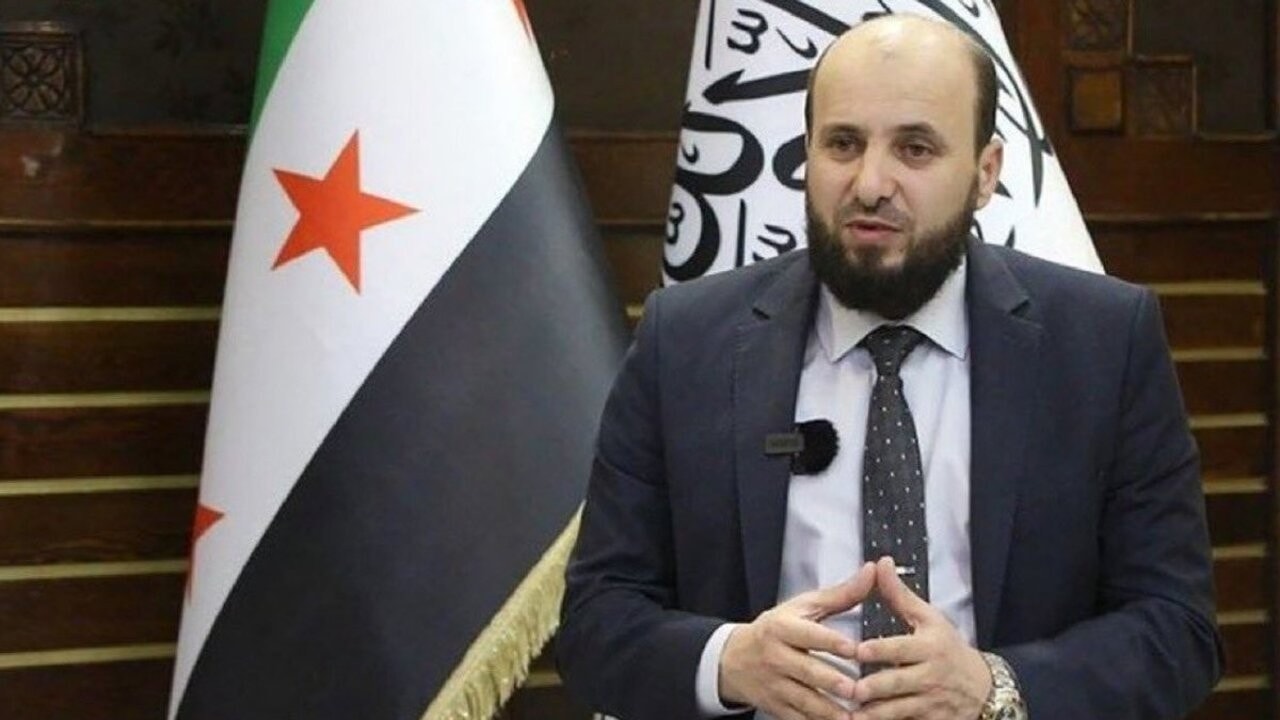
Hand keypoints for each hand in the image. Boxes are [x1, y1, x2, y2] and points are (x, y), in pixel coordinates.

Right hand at [719, 562, 876, 719]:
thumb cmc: (776, 629)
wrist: (734, 660)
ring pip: (803, 700)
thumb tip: (872, 572)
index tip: (853, 648)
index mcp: (782, 628)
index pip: (808, 635)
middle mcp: (776, 657)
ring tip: (851, 717)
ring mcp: (774, 685)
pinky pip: (797, 719)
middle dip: (831, 681)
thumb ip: (841, 594)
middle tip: (856, 689)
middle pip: (806, 670)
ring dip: (827, 710)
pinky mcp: (776, 707)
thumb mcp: (802, 607)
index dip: (831, 642)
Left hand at [851, 557, 990, 719]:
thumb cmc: (947, 648)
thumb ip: (899, 595)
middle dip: (876, 687)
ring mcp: (930, 702)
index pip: (902, 648)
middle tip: (852, 688)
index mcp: (929, 647)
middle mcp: (930, 675)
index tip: (859, 650)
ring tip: (852, 713)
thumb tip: (880, 563)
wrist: (983, 688)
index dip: (880, 650)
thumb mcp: (929, 618)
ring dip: (876, 713)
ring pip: (899, 709)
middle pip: (899, 682)